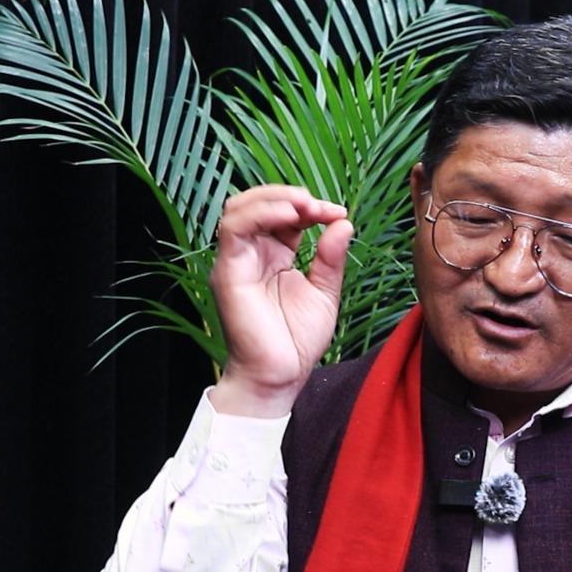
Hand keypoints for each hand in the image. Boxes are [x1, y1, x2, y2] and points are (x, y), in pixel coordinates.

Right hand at [207, 185, 353, 416]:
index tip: (338, 213)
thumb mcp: (324, 293)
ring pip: (240, 208)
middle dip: (291, 197)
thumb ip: (331, 258)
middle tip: (320, 206)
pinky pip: (234, 228)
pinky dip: (260, 213)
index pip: (285, 215)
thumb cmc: (297, 341)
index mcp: (275, 256)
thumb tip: (342, 223)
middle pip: (258, 203)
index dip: (310, 207)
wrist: (279, 375)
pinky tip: (289, 216)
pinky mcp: (228, 271)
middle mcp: (252, 254)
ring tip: (305, 206)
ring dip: (274, 198)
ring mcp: (237, 261)